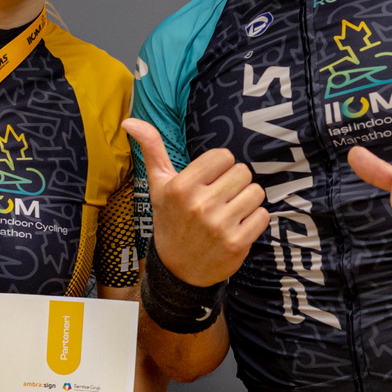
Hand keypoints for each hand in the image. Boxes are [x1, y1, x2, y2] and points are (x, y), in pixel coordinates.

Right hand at [123, 118, 267, 285]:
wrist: (177, 271)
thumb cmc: (170, 221)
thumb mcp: (158, 186)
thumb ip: (151, 149)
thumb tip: (129, 120)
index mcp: (181, 187)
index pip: (224, 156)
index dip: (220, 167)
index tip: (210, 181)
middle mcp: (200, 205)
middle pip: (243, 171)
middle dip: (235, 183)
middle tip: (220, 199)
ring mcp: (219, 226)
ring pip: (256, 192)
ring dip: (247, 200)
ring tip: (229, 212)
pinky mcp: (237, 244)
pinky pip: (263, 215)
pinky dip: (254, 220)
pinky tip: (237, 227)